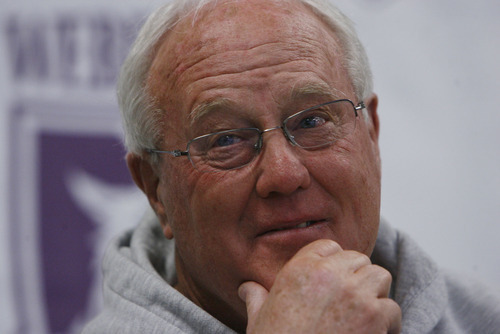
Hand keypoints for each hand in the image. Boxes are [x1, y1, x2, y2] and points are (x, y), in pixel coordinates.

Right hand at [238, 239, 400, 332]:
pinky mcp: (373, 316)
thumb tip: (246, 288)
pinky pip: (392, 308)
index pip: (329, 247)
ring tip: (369, 310)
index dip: (334, 263)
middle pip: (358, 259)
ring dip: (377, 292)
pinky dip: (389, 322)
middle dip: (357, 277)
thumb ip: (256, 297)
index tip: (336, 279)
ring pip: (380, 276)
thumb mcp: (258, 319)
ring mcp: (354, 294)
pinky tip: (379, 333)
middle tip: (353, 298)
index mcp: (300, 269)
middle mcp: (329, 274)